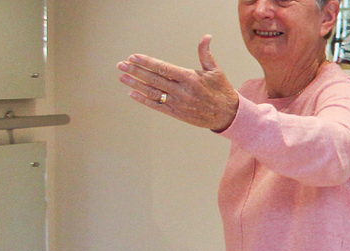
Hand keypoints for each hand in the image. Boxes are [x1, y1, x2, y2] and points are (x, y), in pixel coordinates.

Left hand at [117, 35, 239, 131]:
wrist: (228, 114)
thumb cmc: (221, 90)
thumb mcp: (215, 70)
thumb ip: (205, 53)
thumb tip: (206, 37)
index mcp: (190, 78)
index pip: (163, 68)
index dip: (147, 63)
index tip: (133, 57)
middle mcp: (182, 91)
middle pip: (153, 79)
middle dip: (135, 71)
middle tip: (121, 65)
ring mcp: (178, 103)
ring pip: (152, 92)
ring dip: (135, 84)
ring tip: (123, 77)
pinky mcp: (176, 113)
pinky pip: (156, 106)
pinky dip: (143, 99)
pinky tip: (132, 93)